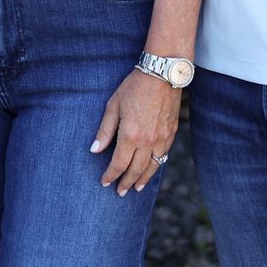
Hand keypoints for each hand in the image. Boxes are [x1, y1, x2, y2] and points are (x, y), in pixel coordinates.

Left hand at [90, 68, 179, 194]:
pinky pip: (163, 157)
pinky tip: (151, 169)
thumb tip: (95, 150)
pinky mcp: (171, 134)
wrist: (163, 74)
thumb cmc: (134, 87)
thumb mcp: (113, 105)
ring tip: (135, 188)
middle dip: (126, 182)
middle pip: (136, 169)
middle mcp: (148, 141)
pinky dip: (156, 167)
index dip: (111, 175)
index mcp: (130, 134)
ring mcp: (162, 139)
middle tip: (120, 192)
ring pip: (152, 167)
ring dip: (143, 179)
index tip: (105, 182)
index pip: (119, 163)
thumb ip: (105, 130)